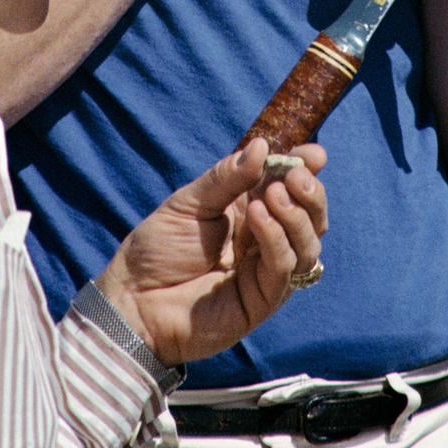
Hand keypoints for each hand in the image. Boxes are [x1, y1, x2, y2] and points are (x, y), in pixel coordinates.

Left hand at [95, 137, 326, 366]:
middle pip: (310, 217)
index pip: (290, 188)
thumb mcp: (190, 201)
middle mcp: (264, 239)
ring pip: (307, 244)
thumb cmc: (158, 247)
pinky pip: (284, 269)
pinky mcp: (262, 300)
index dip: (306, 170)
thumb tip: (264, 147)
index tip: (313, 155)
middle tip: (294, 177)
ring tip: (271, 196)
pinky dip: (277, 240)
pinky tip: (258, 218)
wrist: (133, 299)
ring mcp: (265, 271)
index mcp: (249, 210)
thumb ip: (228, 178)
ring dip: (297, 216)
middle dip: (311, 194)